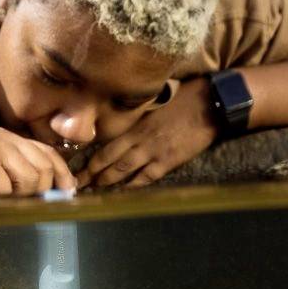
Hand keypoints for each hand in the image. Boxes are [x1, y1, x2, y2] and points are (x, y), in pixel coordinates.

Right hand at [0, 127, 76, 198]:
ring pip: (29, 179)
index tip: (66, 194)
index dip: (62, 176)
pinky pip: (5, 188)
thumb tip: (65, 191)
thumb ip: (28, 179)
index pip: (49, 154)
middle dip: (36, 193)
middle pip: (43, 169)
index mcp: (10, 139)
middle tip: (14, 202)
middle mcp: (2, 136)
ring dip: (15, 198)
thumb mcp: (2, 182)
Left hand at [83, 77, 218, 187]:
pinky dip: (134, 185)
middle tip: (77, 184)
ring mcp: (154, 151)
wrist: (209, 104)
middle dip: (92, 174)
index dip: (91, 159)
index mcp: (136, 124)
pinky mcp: (169, 160)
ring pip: (124, 170)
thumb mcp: (155, 100)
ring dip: (108, 181)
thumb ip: (138, 112)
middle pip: (110, 160)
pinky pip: (147, 177)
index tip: (78, 167)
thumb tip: (123, 111)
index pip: (106, 145)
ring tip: (95, 190)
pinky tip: (124, 191)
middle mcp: (140, 139)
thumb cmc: (184, 97)